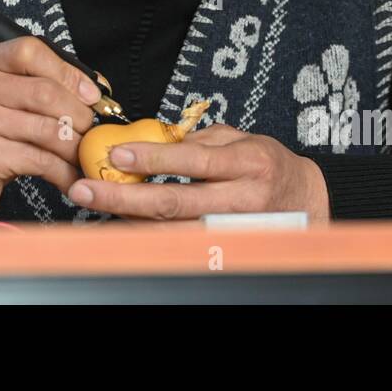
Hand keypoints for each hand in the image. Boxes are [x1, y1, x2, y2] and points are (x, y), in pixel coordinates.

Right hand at [0, 36, 99, 224]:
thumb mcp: (6, 101)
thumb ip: (42, 86)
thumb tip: (95, 90)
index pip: (30, 52)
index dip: (68, 73)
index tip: (92, 95)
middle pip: (43, 92)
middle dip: (80, 115)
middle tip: (93, 132)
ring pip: (45, 129)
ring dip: (75, 147)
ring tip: (84, 156)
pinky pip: (38, 160)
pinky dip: (63, 172)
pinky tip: (70, 177)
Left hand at [65, 123, 331, 221]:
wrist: (306, 201)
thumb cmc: (267, 164)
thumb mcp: (241, 140)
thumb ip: (199, 142)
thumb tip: (151, 143)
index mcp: (248, 163)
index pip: (194, 161)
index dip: (153, 159)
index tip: (116, 154)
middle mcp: (243, 199)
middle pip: (175, 203)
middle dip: (124, 198)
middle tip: (85, 190)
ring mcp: (235, 231)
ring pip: (173, 231)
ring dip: (128, 221)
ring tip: (95, 208)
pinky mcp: (229, 250)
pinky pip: (182, 246)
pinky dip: (150, 238)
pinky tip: (123, 228)